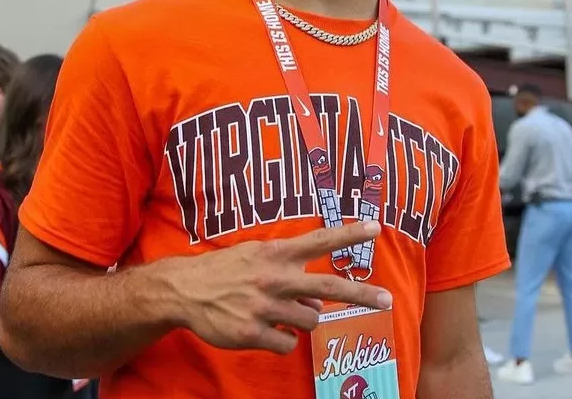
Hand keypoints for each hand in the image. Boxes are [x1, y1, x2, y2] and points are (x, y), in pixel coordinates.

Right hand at [174, 221, 391, 354]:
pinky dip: (281, 339)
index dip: (348, 234)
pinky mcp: (252, 333)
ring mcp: (265, 307)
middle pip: (329, 287)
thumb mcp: (257, 256)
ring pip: (310, 320)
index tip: (375, 227)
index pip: (319, 240)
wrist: (184, 290)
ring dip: (302, 319)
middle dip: (361, 294)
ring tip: (278, 311)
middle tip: (387, 300)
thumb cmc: (227, 270)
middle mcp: (275, 278)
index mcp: (276, 254)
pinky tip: (263, 328)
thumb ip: (288, 268)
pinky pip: (286, 344)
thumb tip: (317, 294)